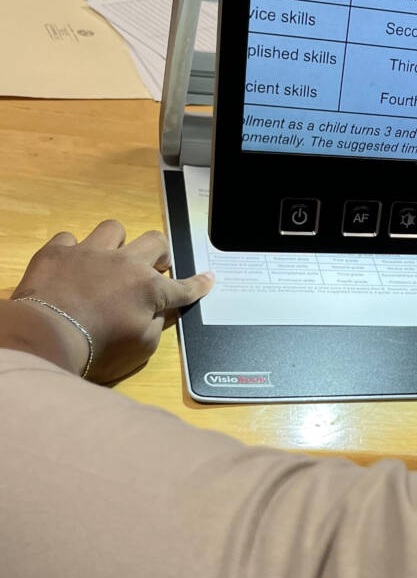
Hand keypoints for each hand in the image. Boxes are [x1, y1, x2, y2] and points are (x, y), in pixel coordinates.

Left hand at [8, 220, 213, 382]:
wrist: (46, 336)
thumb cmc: (98, 349)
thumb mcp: (141, 348)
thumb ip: (156, 324)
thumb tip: (159, 310)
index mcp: (149, 288)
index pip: (182, 286)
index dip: (198, 284)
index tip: (208, 279)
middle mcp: (125, 263)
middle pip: (155, 241)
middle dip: (160, 253)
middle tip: (154, 267)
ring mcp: (89, 252)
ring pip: (113, 229)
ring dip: (115, 243)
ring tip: (110, 259)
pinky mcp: (57, 252)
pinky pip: (69, 238)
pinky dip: (72, 251)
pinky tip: (70, 265)